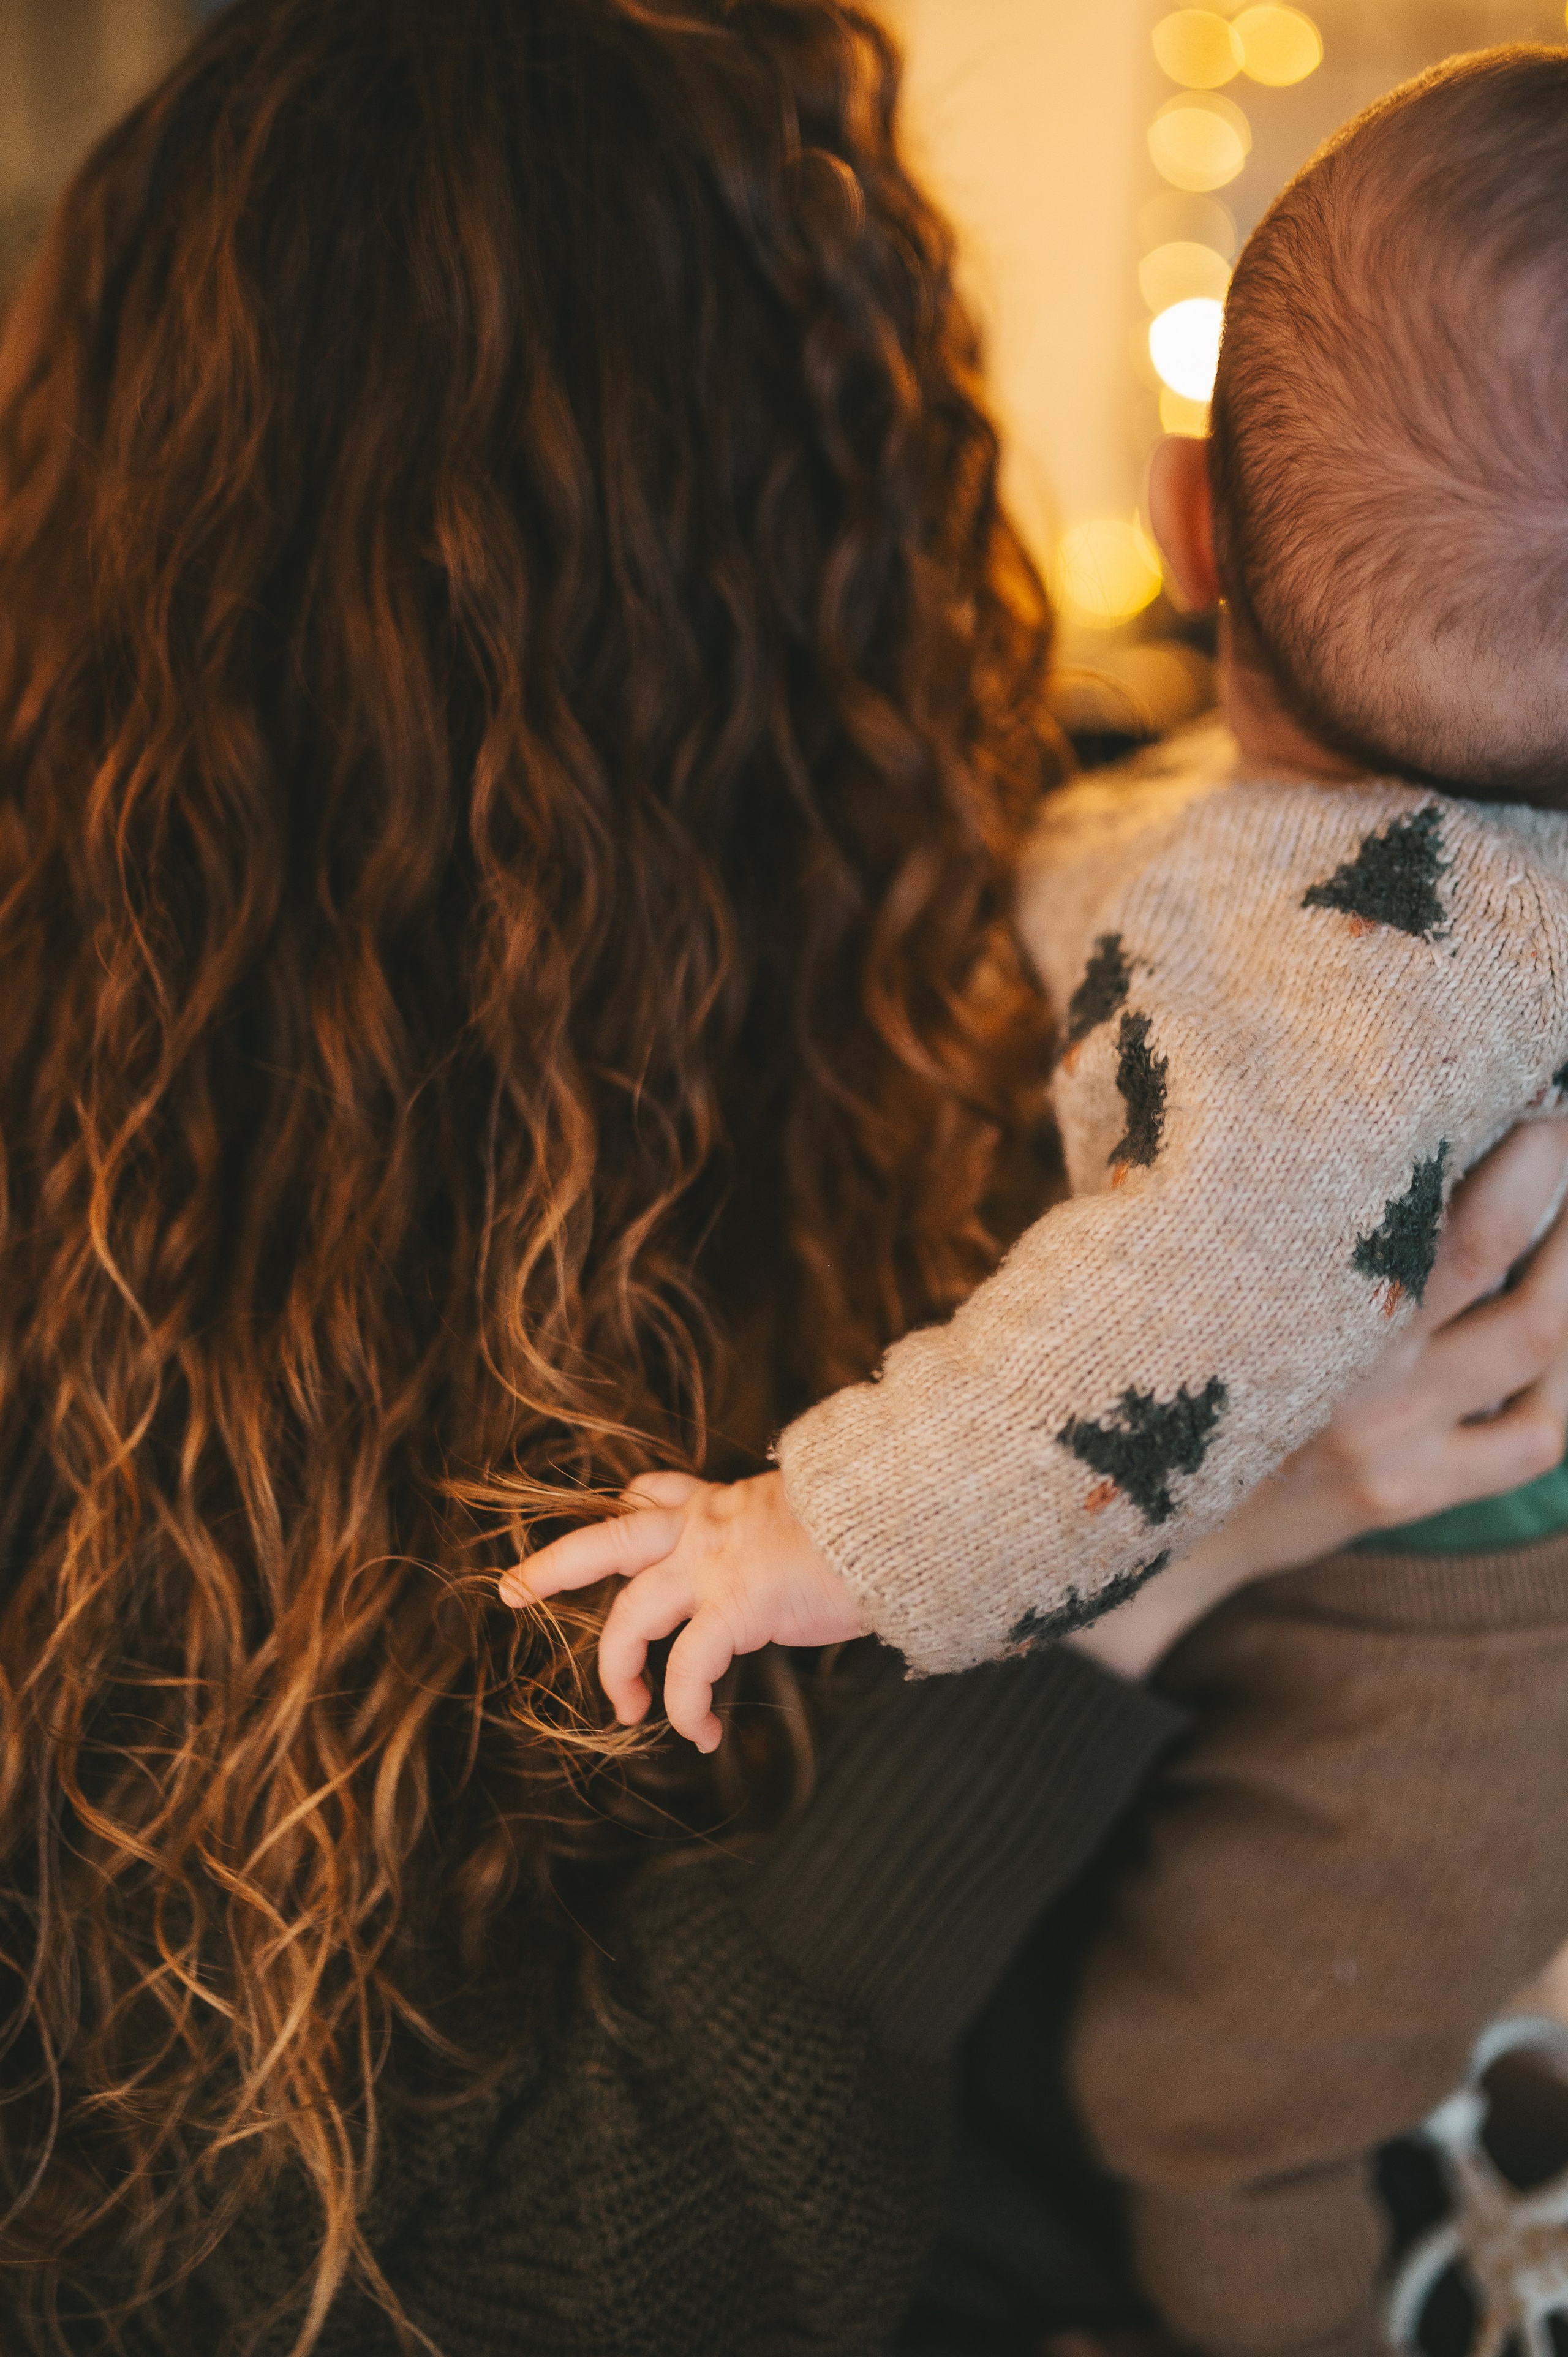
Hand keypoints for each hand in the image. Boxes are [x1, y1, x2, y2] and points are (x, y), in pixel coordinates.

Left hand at [498, 1470, 865, 1751]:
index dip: (626, 1508)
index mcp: (720, 1504)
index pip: (655, 1494)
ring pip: (629, 1615)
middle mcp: (704, 1529)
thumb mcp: (807, 1515)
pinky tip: (702, 1735)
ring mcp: (714, 1566)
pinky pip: (689, 1668)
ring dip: (617, 1669)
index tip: (610, 1522)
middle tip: (510, 1588)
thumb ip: (776, 1536)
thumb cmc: (865, 1524)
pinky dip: (686, 1708)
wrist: (894, 1517)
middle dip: (552, 1566)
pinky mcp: (736, 1606)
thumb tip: (787, 1560)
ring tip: (629, 1709)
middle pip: (606, 1539)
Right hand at [1073, 1119, 1567, 1677]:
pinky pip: (1533, 1439)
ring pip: (1536, 1340)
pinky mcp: (1417, 1493)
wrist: (1151, 1524)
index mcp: (1293, 1312)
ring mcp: (1396, 1442)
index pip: (1416, 1211)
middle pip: (1486, 1253)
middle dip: (1548, 1181)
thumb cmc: (1178, 1368)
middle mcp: (1352, 1378)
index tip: (1520, 1095)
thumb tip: (1320, 1111)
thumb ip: (1262, 1222)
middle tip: (1564, 1130)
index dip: (1494, 1149)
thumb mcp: (1204, 1291)